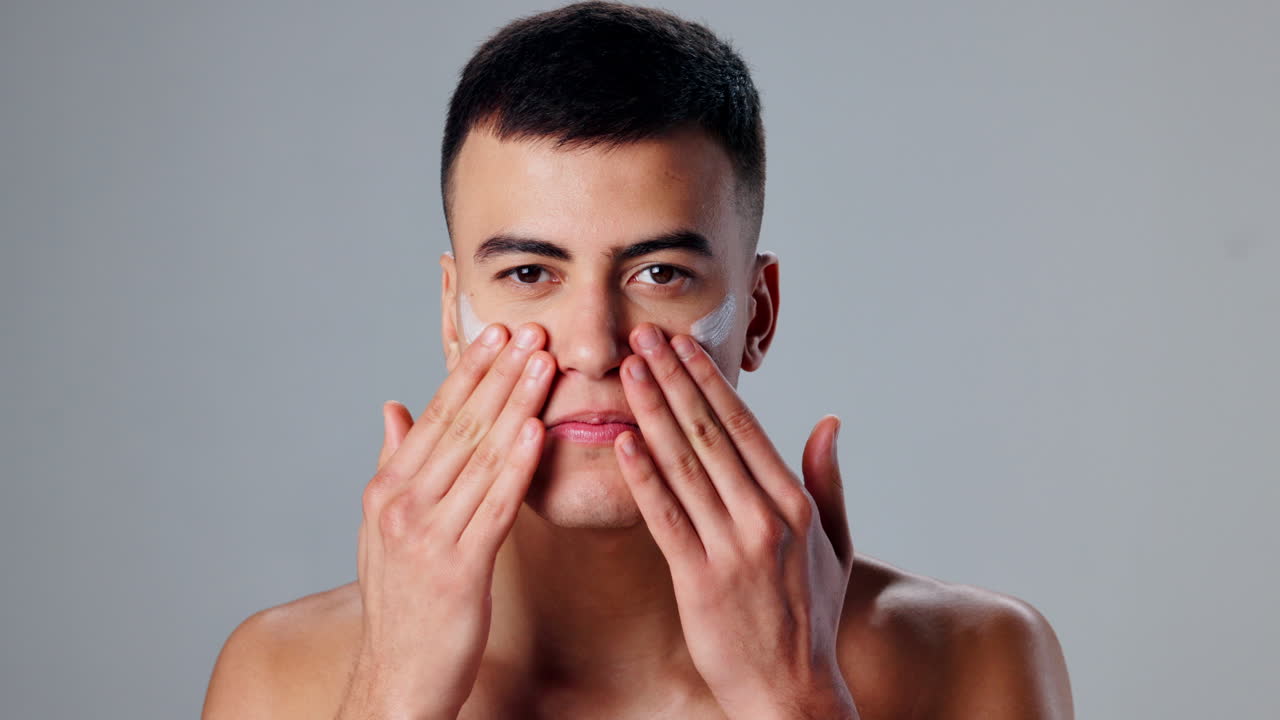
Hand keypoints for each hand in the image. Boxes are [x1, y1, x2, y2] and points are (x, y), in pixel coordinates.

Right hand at [336, 323, 553, 719]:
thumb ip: (394, 463)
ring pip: (480, 456)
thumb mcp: (383, 528)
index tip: (500, 333)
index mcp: (387, 489)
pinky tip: (537, 430)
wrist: (397, 677)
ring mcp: (426, 535)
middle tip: (532, 330)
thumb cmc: (403, 602)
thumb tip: (393, 406)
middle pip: (460, 426)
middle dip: (499, 374)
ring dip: (515, 404)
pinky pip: (495, 506)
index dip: (470, 371)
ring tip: (544, 363)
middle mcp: (401, 504)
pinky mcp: (458, 568)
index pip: (436, 416)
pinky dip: (517, 465)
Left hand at [613, 324, 857, 719]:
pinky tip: (622, 442)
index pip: (745, 427)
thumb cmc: (809, 617)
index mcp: (795, 503)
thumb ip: (828, 481)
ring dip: (653, 412)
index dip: (710, 380)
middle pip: (710, 434)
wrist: (790, 690)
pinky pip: (665, 518)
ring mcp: (733, 548)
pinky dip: (643, 477)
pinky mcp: (700, 580)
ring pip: (685, 465)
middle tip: (644, 336)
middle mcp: (766, 517)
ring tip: (629, 370)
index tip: (684, 343)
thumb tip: (829, 424)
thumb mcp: (834, 545)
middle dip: (674, 379)